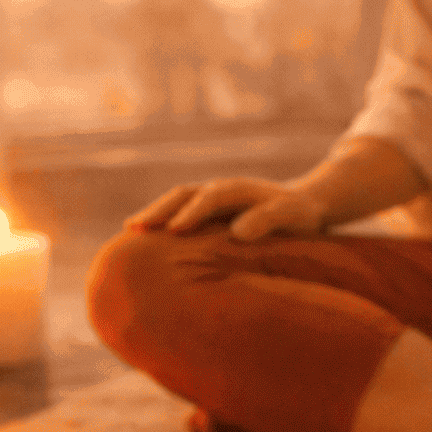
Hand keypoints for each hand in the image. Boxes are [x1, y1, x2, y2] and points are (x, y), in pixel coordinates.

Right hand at [124, 177, 325, 240]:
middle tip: (135, 228)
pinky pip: (179, 212)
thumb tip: (238, 233)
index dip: (192, 212)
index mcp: (238, 190)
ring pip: (176, 201)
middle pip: (183, 194)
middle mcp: (219, 190)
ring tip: (130, 230)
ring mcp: (210, 199)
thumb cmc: (299, 216)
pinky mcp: (207, 212)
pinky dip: (161, 222)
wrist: (302, 206)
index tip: (175, 229)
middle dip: (159, 209)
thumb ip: (268, 220)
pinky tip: (144, 240)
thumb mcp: (292, 216)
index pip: (210, 198)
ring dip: (154, 214)